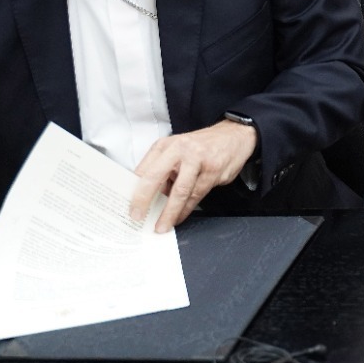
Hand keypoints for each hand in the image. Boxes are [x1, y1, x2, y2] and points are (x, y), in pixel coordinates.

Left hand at [130, 121, 257, 232]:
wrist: (234, 136)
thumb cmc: (202, 147)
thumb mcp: (177, 151)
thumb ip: (163, 170)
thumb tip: (149, 197)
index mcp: (165, 146)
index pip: (143, 170)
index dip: (134, 190)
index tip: (128, 207)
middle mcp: (178, 150)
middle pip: (155, 177)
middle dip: (144, 200)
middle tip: (137, 217)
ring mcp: (196, 160)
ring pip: (179, 191)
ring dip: (169, 213)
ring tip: (162, 226)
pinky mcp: (212, 170)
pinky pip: (195, 195)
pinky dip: (185, 210)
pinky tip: (179, 217)